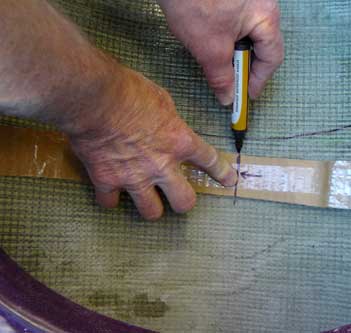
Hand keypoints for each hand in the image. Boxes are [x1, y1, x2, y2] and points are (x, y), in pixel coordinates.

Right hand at [68, 68, 237, 219]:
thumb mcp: (162, 99)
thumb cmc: (129, 91)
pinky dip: (111, 198)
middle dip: (183, 202)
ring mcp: (134, 177)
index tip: (228, 180)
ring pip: (151, 212)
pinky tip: (110, 192)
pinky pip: (110, 202)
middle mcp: (161, 165)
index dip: (221, 173)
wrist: (95, 98)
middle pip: (184, 202)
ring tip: (147, 199)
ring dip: (151, 206)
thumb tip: (166, 124)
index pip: (209, 161)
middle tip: (178, 195)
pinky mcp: (107, 180)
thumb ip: (169, 119)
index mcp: (179, 142)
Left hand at [158, 0, 284, 104]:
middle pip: (262, 45)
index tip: (245, 96)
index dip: (258, 80)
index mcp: (266, 17)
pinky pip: (236, 21)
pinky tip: (210, 41)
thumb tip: (228, 97)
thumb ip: (221, 77)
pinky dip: (226, 37)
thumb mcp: (209, 48)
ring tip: (217, 63)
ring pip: (248, 33)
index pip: (272, 57)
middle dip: (246, 66)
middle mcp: (262, 4)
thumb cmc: (194, 3)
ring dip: (234, 52)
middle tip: (231, 84)